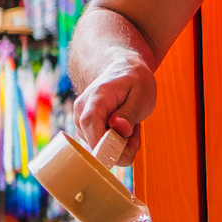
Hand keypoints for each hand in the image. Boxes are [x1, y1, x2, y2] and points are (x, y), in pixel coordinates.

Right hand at [74, 51, 156, 166]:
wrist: (123, 69)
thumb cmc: (134, 80)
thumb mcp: (141, 94)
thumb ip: (129, 113)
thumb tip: (119, 129)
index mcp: (95, 100)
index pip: (92, 127)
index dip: (106, 146)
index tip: (127, 152)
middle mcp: (81, 111)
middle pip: (96, 143)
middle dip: (122, 147)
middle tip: (136, 130)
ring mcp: (80, 121)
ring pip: (100, 148)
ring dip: (121, 143)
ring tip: (131, 123)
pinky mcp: (85, 129)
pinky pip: (101, 145)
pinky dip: (116, 141)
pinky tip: (124, 126)